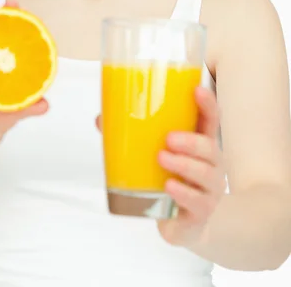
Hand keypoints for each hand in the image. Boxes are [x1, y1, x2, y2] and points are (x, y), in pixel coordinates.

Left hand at [95, 86, 225, 248]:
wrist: (181, 223)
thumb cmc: (169, 179)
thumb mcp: (154, 156)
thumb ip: (131, 137)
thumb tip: (101, 119)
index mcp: (200, 145)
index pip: (210, 120)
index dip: (207, 104)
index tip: (197, 89)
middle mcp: (211, 165)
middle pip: (210, 148)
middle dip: (190, 141)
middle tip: (168, 138)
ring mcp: (210, 190)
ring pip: (206, 175)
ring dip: (184, 165)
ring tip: (162, 158)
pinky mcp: (201, 213)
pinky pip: (197, 202)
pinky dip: (183, 193)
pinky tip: (169, 187)